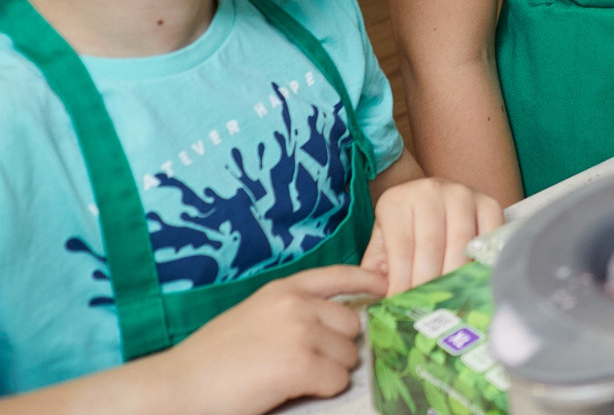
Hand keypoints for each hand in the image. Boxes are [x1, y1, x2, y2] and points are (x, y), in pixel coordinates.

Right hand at [160, 264, 380, 414]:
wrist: (175, 387)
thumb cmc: (209, 361)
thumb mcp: (251, 317)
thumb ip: (290, 313)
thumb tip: (327, 325)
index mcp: (282, 290)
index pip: (339, 275)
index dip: (368, 282)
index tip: (386, 288)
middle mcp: (297, 305)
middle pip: (352, 323)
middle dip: (340, 347)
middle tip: (309, 364)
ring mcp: (300, 332)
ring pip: (349, 355)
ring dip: (331, 371)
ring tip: (294, 379)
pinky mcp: (301, 364)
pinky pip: (337, 380)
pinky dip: (322, 390)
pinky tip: (293, 391)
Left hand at [363, 177, 503, 296]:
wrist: (429, 203)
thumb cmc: (403, 234)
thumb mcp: (381, 251)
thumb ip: (373, 277)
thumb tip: (371, 303)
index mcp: (396, 202)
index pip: (401, 248)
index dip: (402, 282)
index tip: (403, 305)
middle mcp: (430, 190)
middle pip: (432, 246)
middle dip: (428, 283)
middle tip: (427, 308)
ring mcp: (462, 193)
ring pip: (461, 243)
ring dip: (455, 276)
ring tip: (448, 299)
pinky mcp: (488, 201)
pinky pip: (489, 236)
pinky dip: (482, 261)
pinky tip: (472, 280)